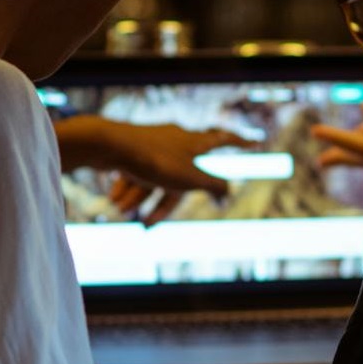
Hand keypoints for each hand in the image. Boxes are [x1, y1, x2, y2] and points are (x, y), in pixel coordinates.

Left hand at [96, 121, 246, 225]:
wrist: (108, 143)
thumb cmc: (154, 160)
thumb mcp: (189, 178)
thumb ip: (212, 185)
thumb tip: (228, 192)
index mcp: (194, 140)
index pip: (223, 139)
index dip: (239, 143)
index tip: (254, 142)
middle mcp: (175, 138)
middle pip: (177, 177)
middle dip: (161, 204)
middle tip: (148, 225)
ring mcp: (153, 141)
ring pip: (152, 177)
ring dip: (139, 198)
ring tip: (123, 213)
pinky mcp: (132, 147)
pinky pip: (136, 171)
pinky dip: (129, 187)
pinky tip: (115, 200)